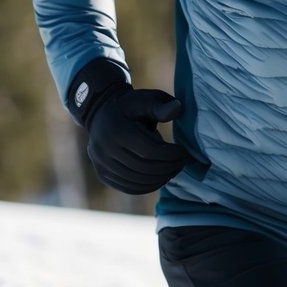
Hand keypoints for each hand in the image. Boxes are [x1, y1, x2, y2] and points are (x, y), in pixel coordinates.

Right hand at [77, 69, 189, 194]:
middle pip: (144, 168)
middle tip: (183, 163)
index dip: (171, 155)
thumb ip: (161, 106)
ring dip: (161, 179)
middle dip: (168, 168)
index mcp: (118, 129)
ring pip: (137, 181)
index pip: (150, 151)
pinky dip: (148, 186)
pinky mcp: (103, 174)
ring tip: (175, 169)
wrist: (101, 113)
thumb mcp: (145, 99)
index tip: (185, 152)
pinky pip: (128, 187)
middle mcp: (105, 148)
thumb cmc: (131, 106)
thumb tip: (177, 108)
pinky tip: (161, 178)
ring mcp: (102, 163)